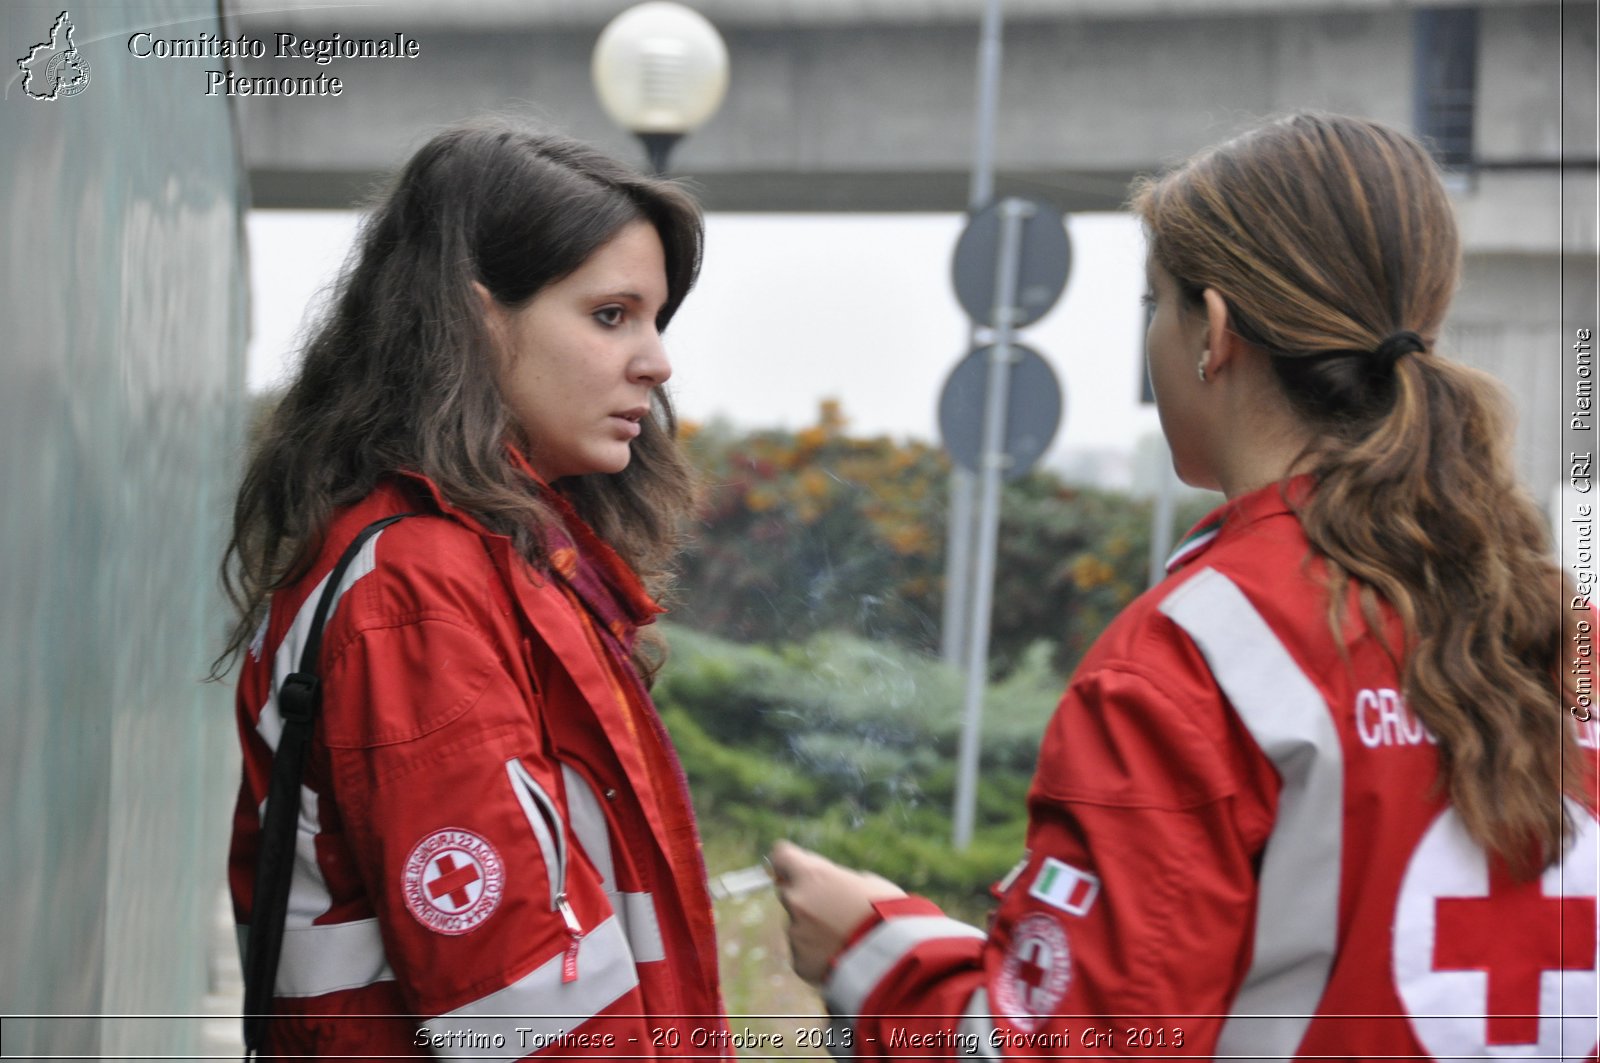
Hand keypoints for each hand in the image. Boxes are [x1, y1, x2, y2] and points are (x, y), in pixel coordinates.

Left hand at [769, 840, 906, 985]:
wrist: (895, 961)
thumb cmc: (889, 914)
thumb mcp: (868, 883)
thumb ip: (839, 880)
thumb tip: (830, 884)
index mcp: (812, 875)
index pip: (782, 855)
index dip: (790, 861)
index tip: (795, 866)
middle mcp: (797, 901)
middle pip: (789, 892)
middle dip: (805, 898)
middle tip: (833, 910)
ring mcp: (795, 934)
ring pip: (798, 926)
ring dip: (813, 929)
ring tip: (845, 939)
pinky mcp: (799, 962)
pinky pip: (804, 953)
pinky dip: (818, 955)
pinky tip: (841, 957)